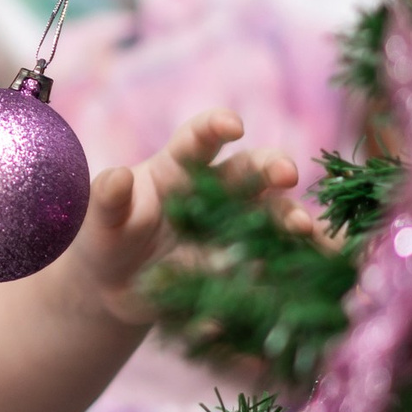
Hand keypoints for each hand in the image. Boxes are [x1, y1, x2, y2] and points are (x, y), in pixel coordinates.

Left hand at [68, 110, 312, 325]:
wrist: (119, 286)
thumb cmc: (109, 237)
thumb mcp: (101, 222)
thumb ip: (108, 200)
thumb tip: (116, 176)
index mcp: (179, 167)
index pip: (199, 138)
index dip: (216, 126)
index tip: (233, 125)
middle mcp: (217, 190)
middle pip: (250, 170)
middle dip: (271, 166)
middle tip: (288, 174)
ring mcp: (236, 227)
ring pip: (272, 214)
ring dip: (292, 217)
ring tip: (306, 231)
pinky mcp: (246, 263)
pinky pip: (272, 263)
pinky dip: (290, 269)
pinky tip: (309, 276)